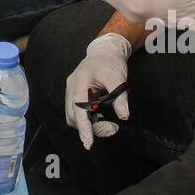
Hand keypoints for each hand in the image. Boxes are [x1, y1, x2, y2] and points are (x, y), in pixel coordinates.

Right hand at [65, 34, 132, 149]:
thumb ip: (120, 98)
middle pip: (73, 115)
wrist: (105, 52)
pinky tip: (99, 116)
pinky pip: (76, 110)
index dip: (83, 127)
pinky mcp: (74, 93)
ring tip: (106, 124)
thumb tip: (124, 116)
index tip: (88, 142)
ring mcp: (71, 89)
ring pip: (72, 115)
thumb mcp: (118, 79)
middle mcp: (72, 86)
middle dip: (88, 127)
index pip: (79, 108)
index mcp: (80, 80)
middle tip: (110, 130)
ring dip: (86, 123)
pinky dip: (86, 118)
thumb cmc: (111, 63)